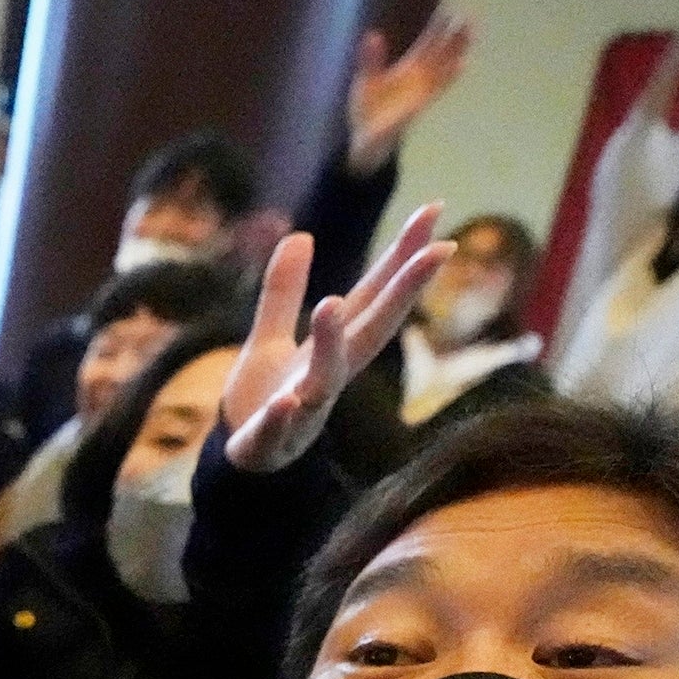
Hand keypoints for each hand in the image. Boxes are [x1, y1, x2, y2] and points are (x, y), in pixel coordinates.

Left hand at [221, 202, 447, 473]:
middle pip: (372, 330)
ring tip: (330, 303)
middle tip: (438, 250)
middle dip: (404, 293)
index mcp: (334, 349)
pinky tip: (286, 401)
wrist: (240, 465)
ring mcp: (302, 411)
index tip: (434, 213)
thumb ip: (283, 292)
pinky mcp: (267, 443)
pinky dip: (282, 418)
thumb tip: (300, 234)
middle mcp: (328, 377)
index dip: (403, 258)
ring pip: (323, 378)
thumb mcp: (270, 338)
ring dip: (330, 343)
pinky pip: (275, 431)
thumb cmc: (265, 398)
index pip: (372, 297)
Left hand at [345, 11, 471, 174]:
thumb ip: (371, 59)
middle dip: (454, 37)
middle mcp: (419, 78)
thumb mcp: (366, 80)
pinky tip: (462, 65)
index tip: (450, 11)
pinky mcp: (418, 105)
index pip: (426, 44)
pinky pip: (436, 89)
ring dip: (456, 52)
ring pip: (443, 68)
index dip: (437, 29)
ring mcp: (421, 92)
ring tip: (470, 35)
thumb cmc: (369, 107)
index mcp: (407, 68)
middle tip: (470, 17)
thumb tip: (373, 34)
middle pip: (440, 53)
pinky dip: (448, 77)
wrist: (366, 139)